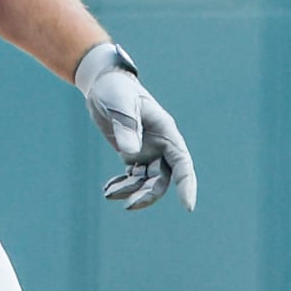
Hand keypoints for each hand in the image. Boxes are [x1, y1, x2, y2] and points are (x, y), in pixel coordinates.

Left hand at [77, 44, 197, 212]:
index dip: (187, 184)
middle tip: (128, 205)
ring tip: (109, 193)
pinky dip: (122, 186)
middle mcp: (160, 145)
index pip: (182, 163)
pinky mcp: (132, 154)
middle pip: (162, 179)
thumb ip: (127, 126)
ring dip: (131, 191)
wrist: (103, 84)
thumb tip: (130, 153)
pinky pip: (132, 177)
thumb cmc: (116, 89)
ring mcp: (147, 151)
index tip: (187, 206)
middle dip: (148, 194)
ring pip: (146, 182)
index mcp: (166, 132)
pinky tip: (108, 190)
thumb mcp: (120, 104)